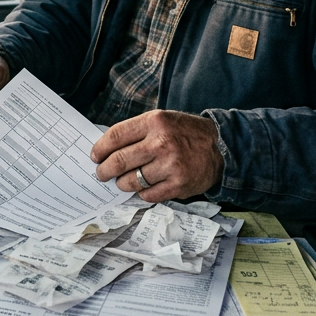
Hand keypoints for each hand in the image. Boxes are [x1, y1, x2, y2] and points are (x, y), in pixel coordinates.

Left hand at [91, 110, 224, 202]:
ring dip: (122, 183)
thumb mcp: (162, 120)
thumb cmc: (185, 133)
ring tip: (123, 181)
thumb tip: (106, 148)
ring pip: (131, 181)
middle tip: (102, 174)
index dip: (100, 148)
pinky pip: (147, 194)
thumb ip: (137, 131)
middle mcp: (162, 143)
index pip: (115, 136)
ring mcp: (170, 165)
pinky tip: (143, 187)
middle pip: (119, 161)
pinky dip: (141, 193)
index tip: (95, 156)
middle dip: (105, 170)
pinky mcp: (178, 184)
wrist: (220, 147)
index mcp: (155, 122)